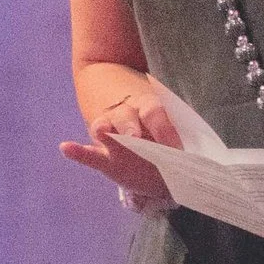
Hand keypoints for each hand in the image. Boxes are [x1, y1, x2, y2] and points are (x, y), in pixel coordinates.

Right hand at [61, 94, 182, 215]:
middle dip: (131, 128)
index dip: (164, 129)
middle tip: (134, 136)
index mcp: (148, 106)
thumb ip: (178, 136)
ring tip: (101, 132)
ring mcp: (112, 133)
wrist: (126, 106)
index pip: (156, 115)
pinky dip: (78, 151)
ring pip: (105, 128)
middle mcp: (128, 116)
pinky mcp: (104, 154)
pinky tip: (66, 147)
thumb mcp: (169, 124)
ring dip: (105, 131)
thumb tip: (197, 157)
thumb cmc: (159, 127)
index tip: (177, 148)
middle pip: (128, 118)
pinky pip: (90, 152)